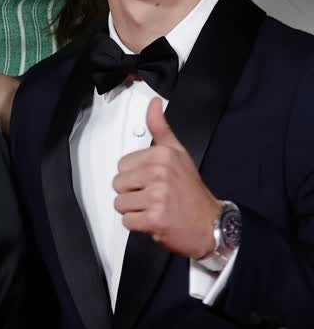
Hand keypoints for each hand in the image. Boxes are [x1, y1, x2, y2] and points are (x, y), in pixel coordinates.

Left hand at [112, 97, 219, 258]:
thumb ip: (160, 127)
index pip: (122, 164)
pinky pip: (127, 221)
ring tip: (152, 208)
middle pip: (118, 183)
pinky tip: (152, 220)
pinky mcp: (155, 220)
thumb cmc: (191, 190)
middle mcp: (159, 173)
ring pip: (120, 203)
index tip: (150, 179)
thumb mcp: (178, 152)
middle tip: (151, 196)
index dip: (134, 175)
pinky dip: (137, 225)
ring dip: (133, 210)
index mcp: (162, 154)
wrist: (210, 224)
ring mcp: (157, 197)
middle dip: (131, 193)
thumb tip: (154, 103)